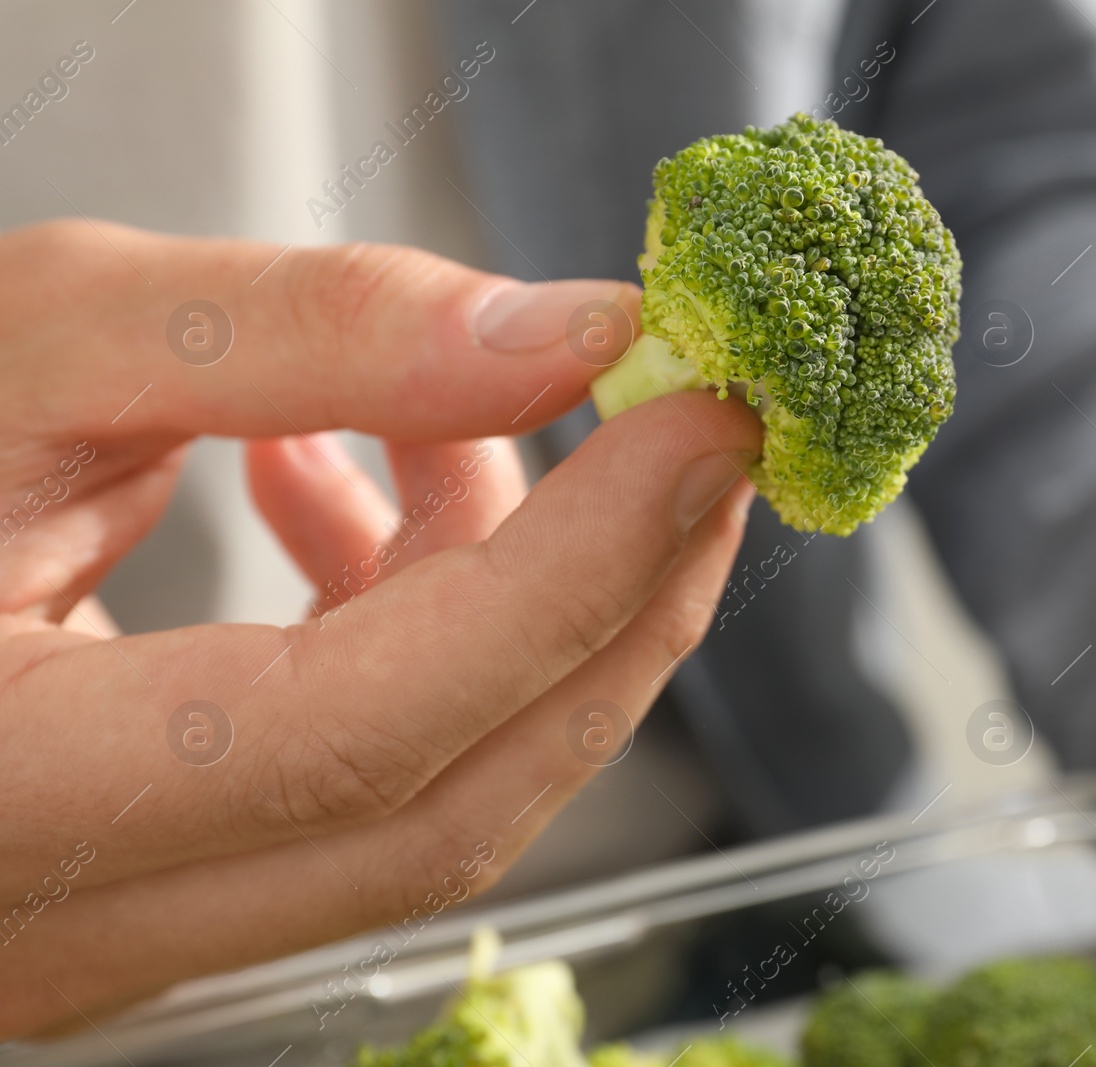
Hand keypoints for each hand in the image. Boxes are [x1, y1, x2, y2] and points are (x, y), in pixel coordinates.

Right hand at [0, 220, 761, 1035]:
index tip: (705, 422)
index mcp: (2, 799)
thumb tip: (565, 334)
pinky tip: (350, 494)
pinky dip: (407, 630)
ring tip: (475, 422)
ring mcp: (123, 926)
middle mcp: (66, 918)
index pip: (375, 721)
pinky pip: (353, 776)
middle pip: (447, 797)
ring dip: (506, 606)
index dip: (574, 566)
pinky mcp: (163, 879)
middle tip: (693, 448)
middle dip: (609, 610)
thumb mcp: (22, 344)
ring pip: (420, 793)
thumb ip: (302, 331)